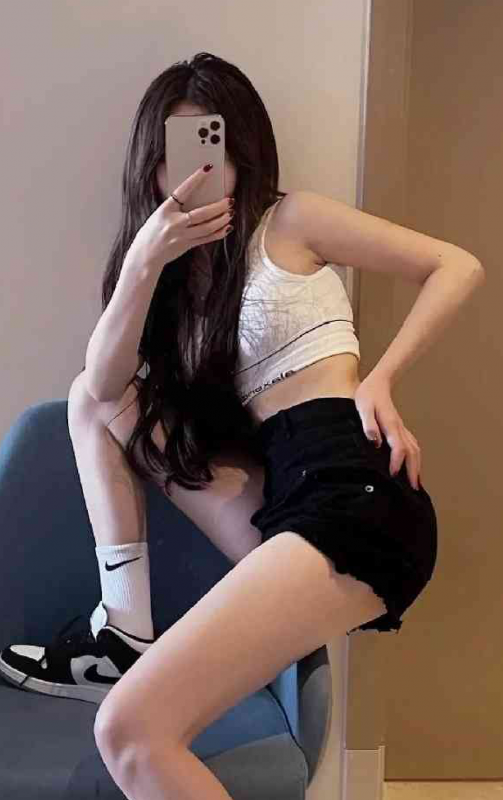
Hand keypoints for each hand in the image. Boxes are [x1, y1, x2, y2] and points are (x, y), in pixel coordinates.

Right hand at [126, 164, 233, 271]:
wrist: (145, 255)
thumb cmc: (152, 231)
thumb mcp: (160, 214)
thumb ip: (175, 207)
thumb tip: (195, 194)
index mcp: (165, 210)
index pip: (183, 191)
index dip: (196, 179)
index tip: (208, 169)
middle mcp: (174, 223)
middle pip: (201, 214)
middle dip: (218, 207)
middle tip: (230, 200)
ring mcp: (181, 236)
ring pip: (207, 227)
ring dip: (221, 220)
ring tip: (230, 212)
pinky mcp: (187, 245)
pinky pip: (207, 239)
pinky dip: (219, 233)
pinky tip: (227, 227)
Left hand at [353, 375, 421, 489]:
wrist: (378, 382)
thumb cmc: (368, 395)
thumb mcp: (363, 407)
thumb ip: (368, 423)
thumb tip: (374, 440)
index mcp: (390, 425)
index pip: (399, 447)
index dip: (397, 462)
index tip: (393, 475)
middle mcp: (400, 428)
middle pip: (412, 452)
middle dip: (413, 471)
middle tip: (413, 489)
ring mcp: (402, 429)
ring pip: (415, 449)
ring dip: (416, 466)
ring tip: (416, 483)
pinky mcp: (401, 429)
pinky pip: (413, 446)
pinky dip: (415, 458)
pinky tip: (413, 466)